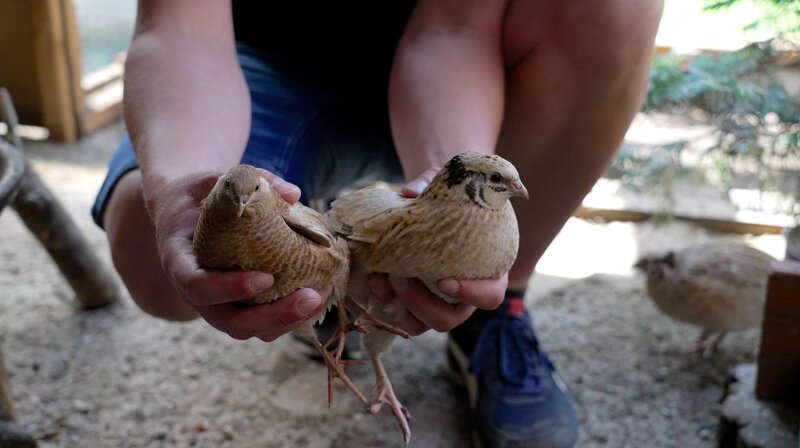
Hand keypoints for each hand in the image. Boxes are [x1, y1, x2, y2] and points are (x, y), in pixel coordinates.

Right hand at [145, 168, 329, 341]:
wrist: (185, 209)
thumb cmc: (199, 193)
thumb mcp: (214, 178)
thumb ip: (248, 180)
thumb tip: (293, 193)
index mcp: (179, 260)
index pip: (196, 286)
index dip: (229, 288)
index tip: (265, 278)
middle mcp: (195, 291)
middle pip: (229, 321)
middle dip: (272, 317)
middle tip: (310, 297)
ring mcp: (216, 303)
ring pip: (248, 329)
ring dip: (287, 321)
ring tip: (321, 295)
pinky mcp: (236, 306)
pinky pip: (262, 323)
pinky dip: (290, 315)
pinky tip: (319, 294)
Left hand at [368, 169, 506, 335]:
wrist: (436, 201)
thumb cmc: (451, 194)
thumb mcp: (448, 181)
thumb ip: (434, 182)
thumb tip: (411, 192)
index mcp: (488, 270)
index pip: (490, 296)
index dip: (471, 294)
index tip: (444, 279)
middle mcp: (464, 295)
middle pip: (449, 319)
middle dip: (421, 303)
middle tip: (400, 276)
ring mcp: (437, 302)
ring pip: (420, 325)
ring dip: (399, 307)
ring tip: (382, 276)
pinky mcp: (411, 302)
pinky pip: (398, 315)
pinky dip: (383, 300)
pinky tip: (374, 276)